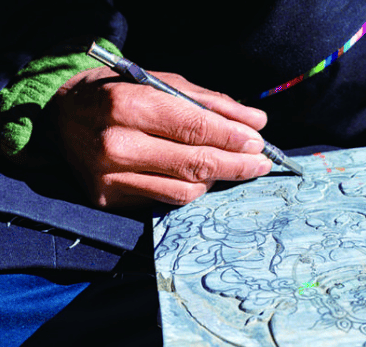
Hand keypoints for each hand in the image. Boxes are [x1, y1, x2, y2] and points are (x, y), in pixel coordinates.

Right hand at [53, 67, 271, 206]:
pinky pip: (165, 200)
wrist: (62, 117)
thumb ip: (211, 103)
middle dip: (236, 165)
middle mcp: (116, 145)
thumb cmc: (119, 94)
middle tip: (260, 163)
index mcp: (128, 105)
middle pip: (194, 164)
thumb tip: (256, 122)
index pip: (194, 128)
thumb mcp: (162, 83)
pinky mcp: (108, 200)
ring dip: (216, 180)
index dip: (232, 138)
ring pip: (184, 190)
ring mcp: (110, 177)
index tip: (259, 142)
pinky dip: (190, 189)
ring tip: (231, 167)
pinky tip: (199, 177)